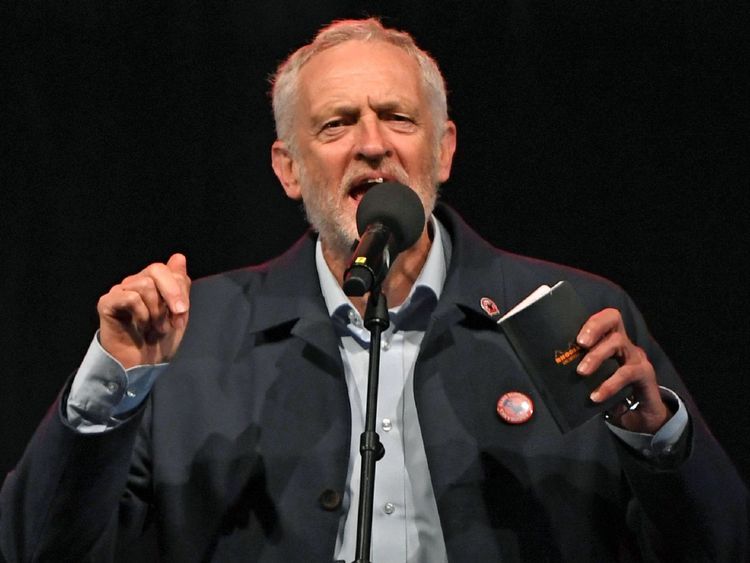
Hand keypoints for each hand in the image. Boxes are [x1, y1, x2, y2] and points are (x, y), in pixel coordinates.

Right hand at [97, 253, 190, 368]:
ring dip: (156, 311)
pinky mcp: (107, 303)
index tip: (182, 313)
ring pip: (144, 285)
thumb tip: (179, 256)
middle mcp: (135, 283)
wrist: (142, 366)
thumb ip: (180, 285)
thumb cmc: (160, 341)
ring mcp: (120, 292)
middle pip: (156, 269)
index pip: (169, 270)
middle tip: (178, 315)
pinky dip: (141, 314)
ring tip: (155, 328)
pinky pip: (129, 297)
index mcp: (153, 283)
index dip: (179, 290)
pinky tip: (140, 327)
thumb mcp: (178, 313)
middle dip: (172, 293)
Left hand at [576, 308, 669, 433]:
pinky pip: (626, 373)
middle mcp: (625, 343)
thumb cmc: (613, 392)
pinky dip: (609, 385)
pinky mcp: (645, 374)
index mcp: (611, 340)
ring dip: (596, 355)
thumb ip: (581, 369)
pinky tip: (595, 396)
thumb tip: (552, 369)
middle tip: (579, 343)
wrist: (644, 416)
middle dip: (593, 328)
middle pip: (613, 320)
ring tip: (581, 372)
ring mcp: (636, 356)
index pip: (606, 317)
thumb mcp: (596, 378)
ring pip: (617, 343)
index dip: (593, 320)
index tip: (575, 333)